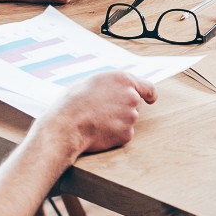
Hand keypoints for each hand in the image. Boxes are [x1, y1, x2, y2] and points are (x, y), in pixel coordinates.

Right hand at [42, 71, 156, 156]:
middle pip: (134, 105)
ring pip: (127, 120)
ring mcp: (131, 116)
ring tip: (96, 122)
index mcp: (124, 79)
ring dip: (117, 122)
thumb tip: (120, 88)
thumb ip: (114, 84)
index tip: (151, 100)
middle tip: (102, 112)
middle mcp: (132, 97)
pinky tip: (98, 133)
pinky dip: (113, 135)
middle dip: (122, 109)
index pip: (148, 87)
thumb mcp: (94, 81)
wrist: (65, 125)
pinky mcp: (126, 134)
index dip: (149, 95)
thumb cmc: (73, 102)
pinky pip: (123, 135)